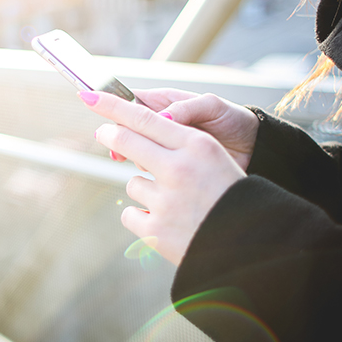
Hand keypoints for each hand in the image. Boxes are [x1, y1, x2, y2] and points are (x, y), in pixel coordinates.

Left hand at [79, 91, 246, 265]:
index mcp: (198, 146)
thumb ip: (179, 144)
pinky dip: (143, 218)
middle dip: (110, 135)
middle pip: (126, 140)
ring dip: (145, 190)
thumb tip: (136, 131)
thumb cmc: (230, 196)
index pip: (145, 117)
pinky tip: (165, 225)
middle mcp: (180, 168)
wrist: (251, 245)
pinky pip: (130, 213)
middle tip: (104, 134)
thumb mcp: (215, 159)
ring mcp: (166, 200)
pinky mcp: (156, 230)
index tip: (90, 96)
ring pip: (132, 182)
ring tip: (174, 204)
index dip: (112, 105)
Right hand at [110, 89, 258, 170]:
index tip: (91, 102)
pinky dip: (147, 172)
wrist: (255, 148)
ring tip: (150, 164)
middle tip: (118, 152)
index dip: (112, 104)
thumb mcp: (213, 107)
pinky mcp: (171, 167)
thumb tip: (163, 118)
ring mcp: (165, 146)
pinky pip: (150, 169)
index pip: (132, 101)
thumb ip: (186, 108)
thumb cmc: (234, 121)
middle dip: (120, 138)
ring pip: (137, 150)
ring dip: (136, 157)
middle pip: (128, 128)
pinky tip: (154, 176)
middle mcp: (162, 124)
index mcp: (167, 103)